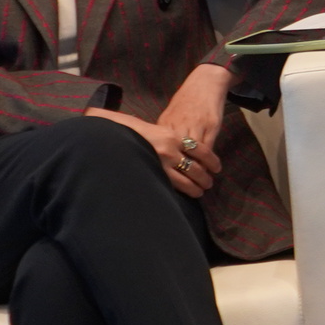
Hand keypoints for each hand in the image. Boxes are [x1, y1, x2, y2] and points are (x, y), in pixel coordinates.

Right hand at [90, 108, 215, 197]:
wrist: (108, 131)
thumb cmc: (130, 129)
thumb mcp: (154, 128)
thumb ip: (169, 137)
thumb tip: (186, 145)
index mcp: (171, 136)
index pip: (201, 150)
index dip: (212, 160)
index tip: (216, 167)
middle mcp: (168, 150)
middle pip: (196, 167)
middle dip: (205, 177)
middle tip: (208, 183)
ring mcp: (159, 163)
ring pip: (186, 180)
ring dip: (196, 188)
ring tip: (200, 192)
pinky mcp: (151, 172)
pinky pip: (170, 186)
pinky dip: (181, 191)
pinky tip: (184, 196)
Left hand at [155, 65, 234, 191]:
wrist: (204, 84)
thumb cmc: (186, 102)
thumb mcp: (170, 117)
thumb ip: (165, 135)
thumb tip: (159, 155)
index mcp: (164, 128)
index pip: (163, 154)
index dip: (167, 170)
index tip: (170, 184)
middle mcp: (177, 129)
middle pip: (178, 157)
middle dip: (185, 175)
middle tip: (193, 190)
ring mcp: (194, 127)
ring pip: (194, 155)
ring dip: (200, 171)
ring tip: (204, 184)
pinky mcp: (210, 126)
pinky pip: (208, 148)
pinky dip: (209, 160)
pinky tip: (212, 168)